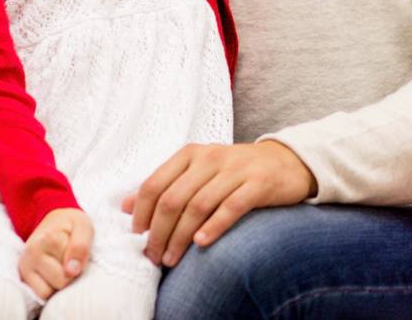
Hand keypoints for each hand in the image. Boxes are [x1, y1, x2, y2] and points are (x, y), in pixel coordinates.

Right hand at [19, 207, 91, 299]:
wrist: (55, 221)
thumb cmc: (72, 226)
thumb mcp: (84, 227)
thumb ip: (80, 246)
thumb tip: (71, 271)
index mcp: (47, 239)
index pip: (69, 270)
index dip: (79, 263)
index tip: (75, 249)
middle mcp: (31, 254)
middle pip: (60, 282)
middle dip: (69, 274)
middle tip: (68, 259)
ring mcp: (24, 267)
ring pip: (47, 292)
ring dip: (57, 283)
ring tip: (59, 266)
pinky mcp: (22, 277)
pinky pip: (39, 296)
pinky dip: (48, 289)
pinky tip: (51, 275)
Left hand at [124, 140, 314, 267]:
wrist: (286, 162)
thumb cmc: (235, 171)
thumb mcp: (198, 171)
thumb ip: (164, 185)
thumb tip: (125, 206)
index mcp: (192, 153)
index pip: (155, 184)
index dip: (142, 213)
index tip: (138, 236)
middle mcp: (211, 157)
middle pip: (174, 198)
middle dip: (159, 232)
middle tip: (153, 256)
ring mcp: (237, 169)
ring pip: (198, 206)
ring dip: (181, 237)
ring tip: (172, 259)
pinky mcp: (259, 183)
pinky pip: (231, 207)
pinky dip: (213, 227)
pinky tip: (201, 243)